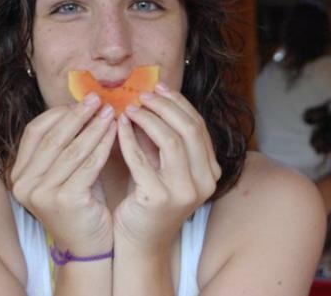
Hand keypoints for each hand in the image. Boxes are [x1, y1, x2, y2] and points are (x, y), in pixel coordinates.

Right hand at [10, 93, 115, 254]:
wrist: (89, 246)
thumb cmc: (81, 205)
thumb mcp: (66, 172)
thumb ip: (65, 145)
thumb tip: (81, 106)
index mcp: (18, 173)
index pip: (34, 131)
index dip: (59, 114)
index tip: (82, 102)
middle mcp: (23, 184)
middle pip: (53, 137)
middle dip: (78, 115)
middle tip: (98, 99)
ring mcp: (41, 193)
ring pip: (72, 149)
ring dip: (93, 126)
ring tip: (109, 111)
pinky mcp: (64, 200)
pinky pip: (88, 164)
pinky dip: (103, 145)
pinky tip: (115, 132)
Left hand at [113, 83, 221, 252]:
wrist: (138, 242)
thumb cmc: (147, 200)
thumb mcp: (162, 165)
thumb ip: (162, 138)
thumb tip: (150, 99)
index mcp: (211, 171)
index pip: (198, 126)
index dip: (178, 103)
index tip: (158, 88)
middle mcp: (205, 181)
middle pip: (189, 129)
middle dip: (164, 106)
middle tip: (142, 95)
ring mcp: (185, 192)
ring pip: (170, 140)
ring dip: (148, 119)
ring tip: (130, 108)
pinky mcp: (159, 199)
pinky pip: (142, 159)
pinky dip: (129, 138)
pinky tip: (119, 127)